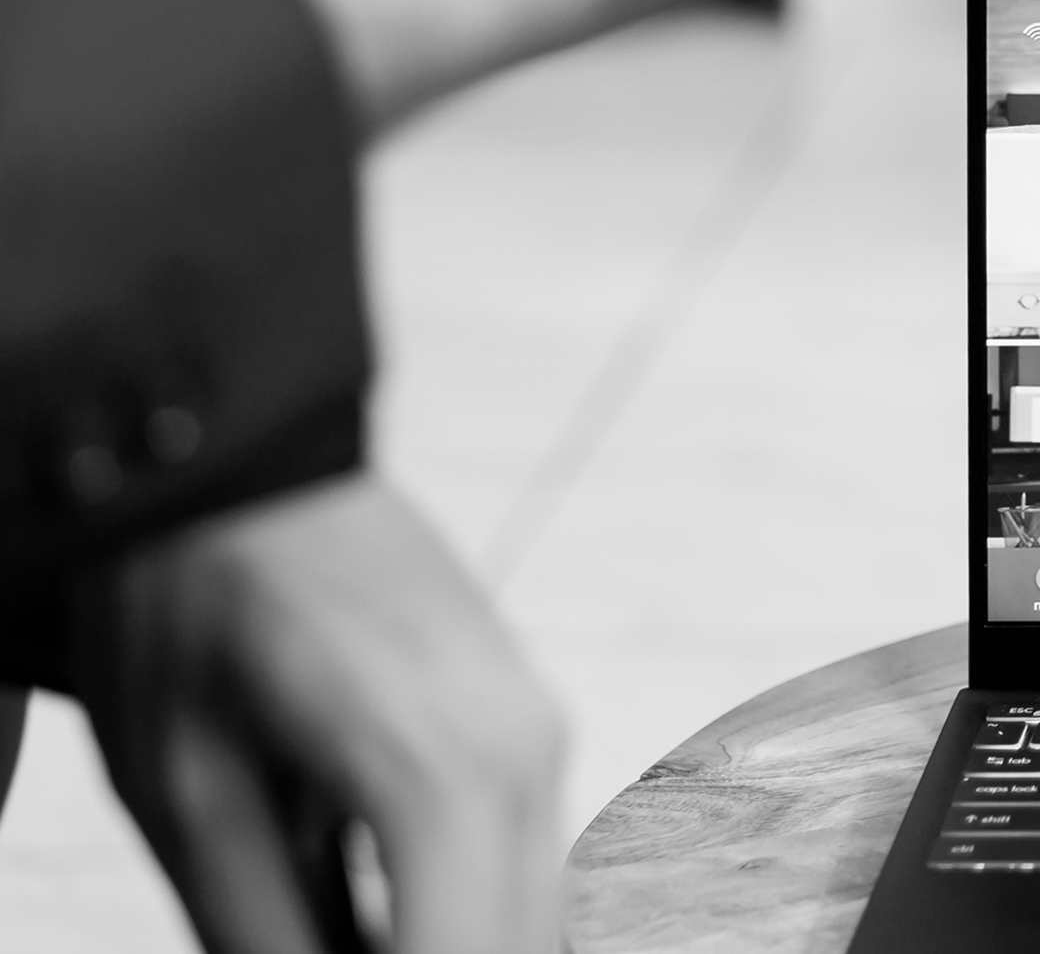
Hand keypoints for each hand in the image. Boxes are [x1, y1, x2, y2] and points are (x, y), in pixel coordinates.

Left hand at [70, 474, 563, 953]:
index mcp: (448, 772)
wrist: (238, 453)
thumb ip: (264, 932)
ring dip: (451, 950)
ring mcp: (533, 732)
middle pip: (521, 949)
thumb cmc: (190, 610)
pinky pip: (513, 864)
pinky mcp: (515, 725)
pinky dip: (455, 921)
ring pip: (529, 917)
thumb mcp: (188, 796)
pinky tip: (364, 922)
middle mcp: (525, 752)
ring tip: (318, 932)